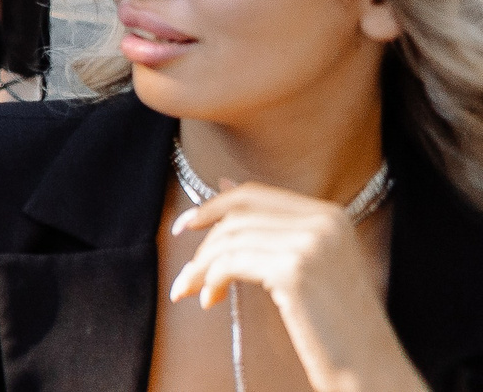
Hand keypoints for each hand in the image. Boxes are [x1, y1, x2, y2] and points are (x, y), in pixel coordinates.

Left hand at [170, 183, 422, 391]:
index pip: (254, 194)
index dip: (213, 206)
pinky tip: (210, 300)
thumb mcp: (311, 265)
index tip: (185, 224)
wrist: (372, 372)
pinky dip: (211, 279)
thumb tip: (223, 184)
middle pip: (237, 215)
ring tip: (192, 291)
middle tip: (186, 272)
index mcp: (331, 215)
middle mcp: (324, 221)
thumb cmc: (338, 326)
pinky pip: (231, 263)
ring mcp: (310, 244)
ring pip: (230, 240)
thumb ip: (273, 226)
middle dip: (203, 242)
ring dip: (202, 267)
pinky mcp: (294, 271)